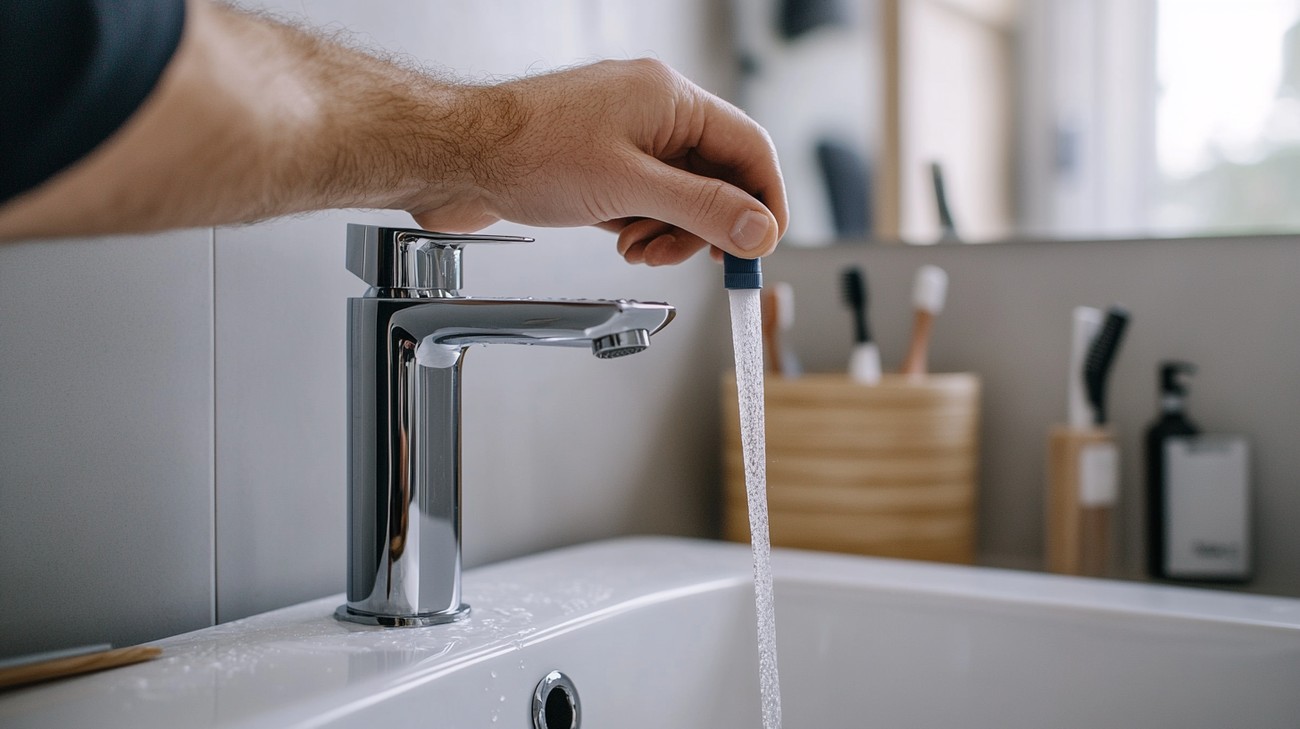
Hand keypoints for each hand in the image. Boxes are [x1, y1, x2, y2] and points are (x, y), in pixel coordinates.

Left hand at [406, 59, 787, 265]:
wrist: (454, 158)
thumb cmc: (524, 153)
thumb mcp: (628, 188)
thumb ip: (701, 209)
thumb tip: (758, 228)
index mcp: (670, 99)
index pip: (749, 149)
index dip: (764, 202)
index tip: (761, 247)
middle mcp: (653, 110)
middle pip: (716, 175)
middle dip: (706, 224)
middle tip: (692, 258)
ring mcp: (625, 134)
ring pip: (680, 192)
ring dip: (670, 230)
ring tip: (639, 248)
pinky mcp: (601, 159)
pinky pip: (646, 195)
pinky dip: (642, 224)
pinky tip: (620, 237)